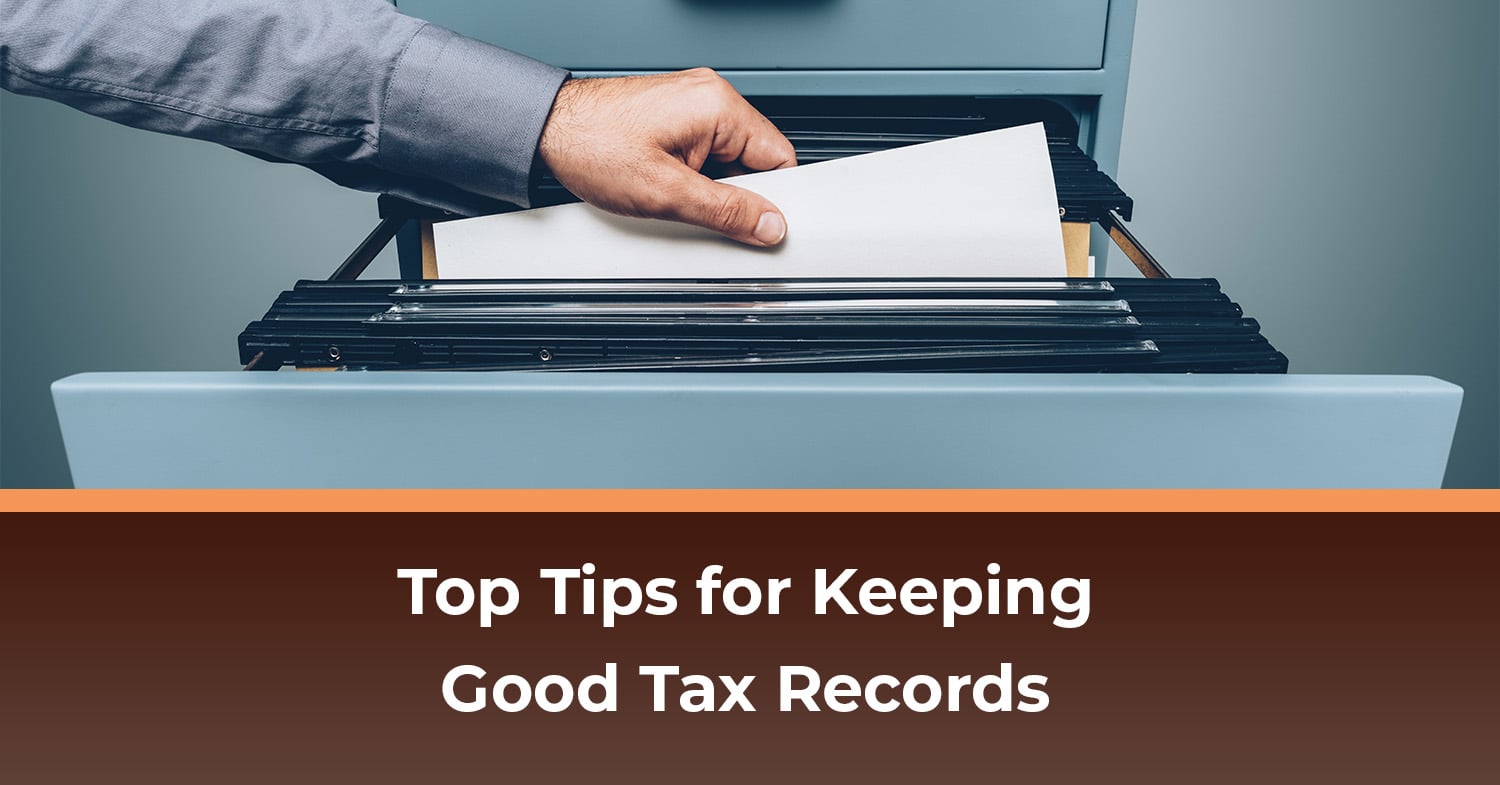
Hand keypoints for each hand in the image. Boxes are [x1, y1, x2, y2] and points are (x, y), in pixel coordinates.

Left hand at [537, 68, 796, 246]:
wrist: (545, 130)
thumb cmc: (591, 145)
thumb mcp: (666, 192)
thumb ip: (725, 211)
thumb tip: (767, 223)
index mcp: (718, 105)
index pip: (780, 156)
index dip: (775, 196)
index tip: (764, 223)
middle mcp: (709, 96)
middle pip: (755, 158)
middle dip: (738, 193)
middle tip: (708, 214)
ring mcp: (690, 104)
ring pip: (728, 159)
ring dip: (712, 186)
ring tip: (676, 197)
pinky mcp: (673, 117)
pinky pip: (704, 153)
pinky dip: (694, 177)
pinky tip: (669, 188)